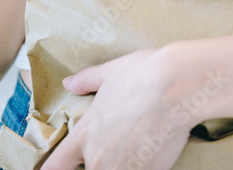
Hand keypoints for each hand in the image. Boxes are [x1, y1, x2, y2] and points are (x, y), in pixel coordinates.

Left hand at [40, 48, 192, 169]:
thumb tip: (68, 83)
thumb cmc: (142, 74)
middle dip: (95, 165)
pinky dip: (141, 167)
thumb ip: (86, 80)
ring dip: (119, 166)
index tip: (59, 168)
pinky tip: (149, 155)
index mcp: (84, 134)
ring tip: (133, 150)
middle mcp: (98, 158)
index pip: (55, 166)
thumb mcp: (110, 72)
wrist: (177, 85)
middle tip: (113, 147)